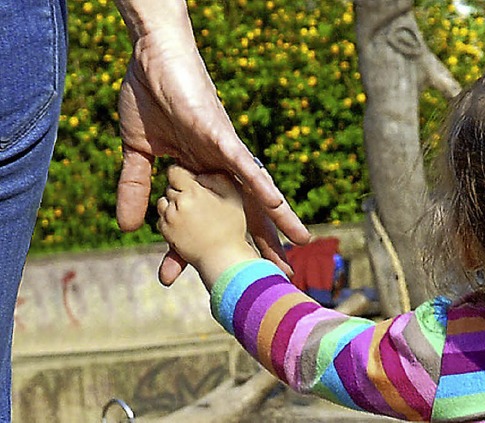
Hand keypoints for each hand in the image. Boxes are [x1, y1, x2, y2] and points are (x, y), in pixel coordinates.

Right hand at [114, 29, 309, 283]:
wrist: (152, 61)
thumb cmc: (151, 99)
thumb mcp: (140, 155)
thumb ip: (137, 189)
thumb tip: (128, 228)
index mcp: (201, 176)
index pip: (208, 221)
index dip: (207, 250)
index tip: (213, 281)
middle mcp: (219, 170)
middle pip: (245, 212)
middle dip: (262, 243)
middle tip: (280, 273)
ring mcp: (224, 153)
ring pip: (256, 190)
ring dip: (278, 217)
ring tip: (299, 243)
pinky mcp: (221, 135)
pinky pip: (243, 163)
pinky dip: (259, 183)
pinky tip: (276, 203)